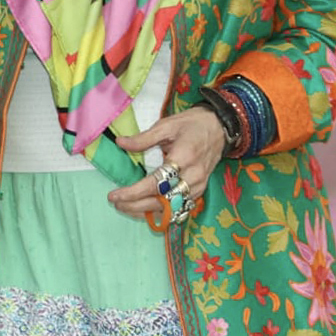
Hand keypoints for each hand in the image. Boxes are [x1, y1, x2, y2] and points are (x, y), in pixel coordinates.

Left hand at [108, 106, 228, 219]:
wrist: (221, 127)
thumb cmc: (193, 124)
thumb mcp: (168, 125)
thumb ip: (144, 138)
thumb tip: (120, 143)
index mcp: (184, 157)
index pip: (155, 184)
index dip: (133, 193)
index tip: (114, 195)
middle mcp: (193, 176)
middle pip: (162, 201)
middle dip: (136, 205)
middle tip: (116, 202)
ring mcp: (199, 186)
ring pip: (170, 209)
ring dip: (146, 211)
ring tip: (126, 207)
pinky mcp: (200, 191)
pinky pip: (179, 208)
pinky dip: (161, 212)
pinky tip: (145, 209)